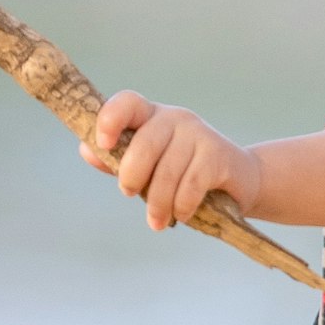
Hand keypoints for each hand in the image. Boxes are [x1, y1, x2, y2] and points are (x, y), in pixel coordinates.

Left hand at [88, 88, 258, 230]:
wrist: (238, 181)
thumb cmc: (182, 173)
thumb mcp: (148, 166)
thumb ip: (116, 159)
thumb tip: (86, 150)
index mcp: (151, 116)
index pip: (127, 102)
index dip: (110, 120)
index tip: (103, 145)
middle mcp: (175, 118)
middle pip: (145, 144)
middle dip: (132, 176)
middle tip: (129, 194)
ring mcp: (199, 134)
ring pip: (167, 171)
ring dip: (157, 203)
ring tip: (156, 221)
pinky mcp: (217, 154)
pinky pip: (190, 185)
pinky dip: (181, 206)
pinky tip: (180, 215)